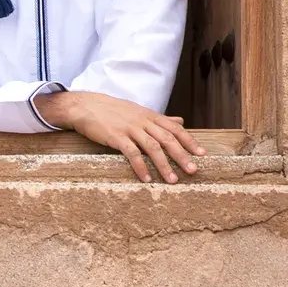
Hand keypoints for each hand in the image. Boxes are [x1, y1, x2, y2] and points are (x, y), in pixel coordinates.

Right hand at [36, 88, 201, 182]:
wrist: (86, 106)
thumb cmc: (113, 110)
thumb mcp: (139, 111)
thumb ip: (160, 119)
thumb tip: (180, 120)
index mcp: (150, 116)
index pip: (175, 129)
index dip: (190, 141)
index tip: (202, 154)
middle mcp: (143, 121)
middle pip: (167, 139)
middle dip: (182, 155)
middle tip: (193, 170)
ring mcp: (130, 128)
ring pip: (152, 147)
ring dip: (164, 165)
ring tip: (172, 180)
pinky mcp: (116, 137)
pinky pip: (131, 153)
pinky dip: (140, 167)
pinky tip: (146, 179)